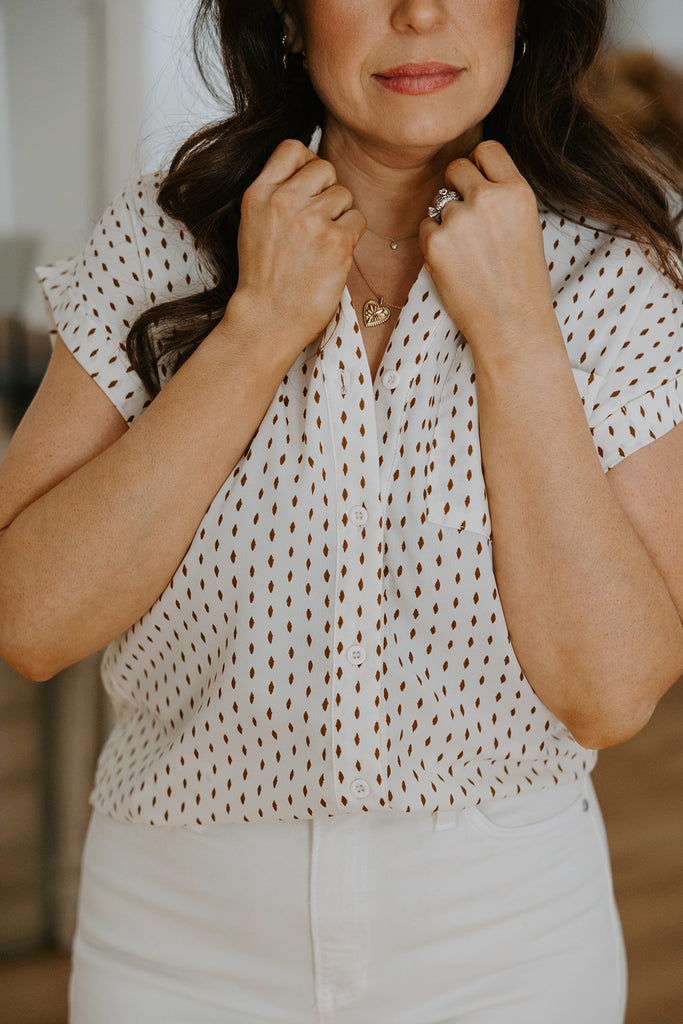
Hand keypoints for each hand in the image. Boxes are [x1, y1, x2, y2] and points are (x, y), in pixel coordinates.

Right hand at [229, 139, 365, 362]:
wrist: (268, 317)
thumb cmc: (263, 276)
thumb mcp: (253, 224)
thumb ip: (277, 193)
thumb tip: (311, 171)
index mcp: (259, 193)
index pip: (293, 148)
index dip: (306, 164)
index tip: (307, 187)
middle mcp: (284, 200)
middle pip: (325, 168)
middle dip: (326, 192)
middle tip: (316, 224)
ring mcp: (312, 220)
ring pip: (344, 194)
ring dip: (339, 217)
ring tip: (321, 244)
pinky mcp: (336, 241)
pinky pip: (358, 220)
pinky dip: (350, 237)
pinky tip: (332, 256)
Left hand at [419, 141, 558, 365]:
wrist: (512, 324)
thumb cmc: (522, 281)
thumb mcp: (528, 226)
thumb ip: (503, 198)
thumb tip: (473, 178)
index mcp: (517, 191)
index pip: (486, 150)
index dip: (478, 166)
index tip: (477, 183)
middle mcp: (488, 198)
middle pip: (456, 167)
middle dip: (456, 187)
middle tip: (465, 217)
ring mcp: (459, 219)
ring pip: (439, 201)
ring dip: (445, 219)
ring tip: (466, 252)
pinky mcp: (435, 242)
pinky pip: (425, 228)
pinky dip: (434, 243)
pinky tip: (454, 265)